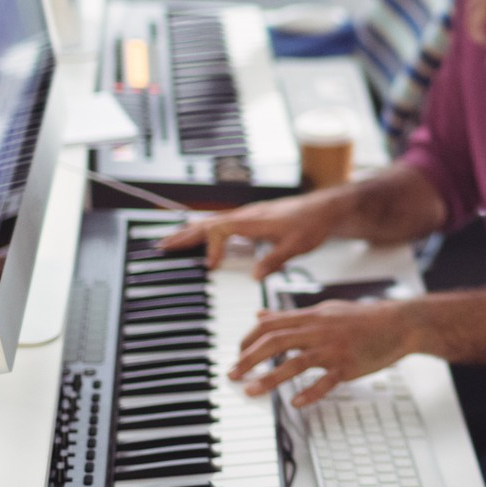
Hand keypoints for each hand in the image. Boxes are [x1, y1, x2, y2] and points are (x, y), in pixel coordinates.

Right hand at [157, 193, 345, 278]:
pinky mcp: (251, 221)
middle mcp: (246, 216)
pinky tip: (199, 240)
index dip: (211, 247)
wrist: (325, 209)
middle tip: (160, 247)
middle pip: (207, 224)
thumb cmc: (312, 224)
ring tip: (170, 243)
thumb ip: (274, 260)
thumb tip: (254, 277)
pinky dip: (204, 232)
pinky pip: (220, 225)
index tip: (210, 266)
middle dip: (183, 235)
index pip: (220, 230)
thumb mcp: (297, 246)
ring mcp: (247, 217)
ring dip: (190, 233)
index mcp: (253, 220)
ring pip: (211, 223)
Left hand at [229, 299, 415, 408]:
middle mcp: (319, 331)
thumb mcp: (324, 310)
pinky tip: (296, 403)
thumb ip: (290, 316)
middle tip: (232, 375)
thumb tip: (260, 316)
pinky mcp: (348, 366)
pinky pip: (326, 381)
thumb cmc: (362, 319)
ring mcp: (333, 349)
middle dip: (249, 359)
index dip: (249, 339)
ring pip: (295, 362)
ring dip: (270, 378)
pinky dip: (310, 392)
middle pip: (275, 342)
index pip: (270, 325)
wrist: (399, 323)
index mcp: (312, 317)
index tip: (236, 354)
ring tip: (251, 391)